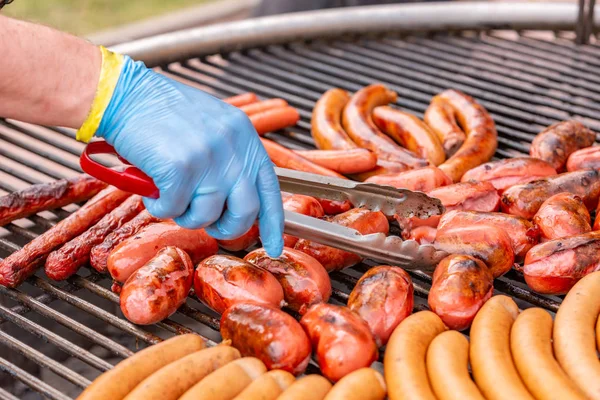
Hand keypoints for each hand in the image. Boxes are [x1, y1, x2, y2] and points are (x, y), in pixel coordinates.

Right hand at [95, 56, 283, 256]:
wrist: (126, 95)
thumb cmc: (164, 112)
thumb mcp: (214, 127)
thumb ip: (231, 159)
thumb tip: (236, 200)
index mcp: (245, 137)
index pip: (270, 190)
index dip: (273, 223)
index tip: (274, 246)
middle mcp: (233, 149)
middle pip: (245, 211)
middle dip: (226, 227)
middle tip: (209, 224)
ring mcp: (208, 160)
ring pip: (206, 216)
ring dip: (184, 214)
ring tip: (170, 192)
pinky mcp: (180, 170)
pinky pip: (173, 210)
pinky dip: (158, 205)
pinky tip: (151, 186)